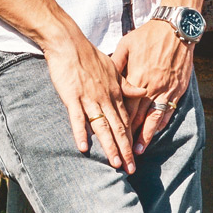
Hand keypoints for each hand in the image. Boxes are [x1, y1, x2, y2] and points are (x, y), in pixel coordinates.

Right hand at [45, 27, 137, 173]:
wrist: (69, 42)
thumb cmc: (89, 55)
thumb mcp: (112, 67)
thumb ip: (126, 84)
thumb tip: (143, 91)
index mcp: (114, 91)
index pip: (125, 119)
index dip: (131, 138)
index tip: (135, 154)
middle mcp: (105, 97)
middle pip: (117, 127)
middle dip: (124, 149)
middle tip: (130, 169)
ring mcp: (89, 98)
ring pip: (101, 126)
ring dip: (109, 146)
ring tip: (115, 164)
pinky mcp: (72, 97)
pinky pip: (77, 118)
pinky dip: (81, 133)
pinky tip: (84, 148)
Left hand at [111, 19, 193, 154]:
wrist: (175, 29)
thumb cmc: (148, 35)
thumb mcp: (127, 45)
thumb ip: (116, 64)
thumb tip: (105, 78)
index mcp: (137, 78)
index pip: (125, 108)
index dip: (118, 124)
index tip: (112, 137)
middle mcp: (151, 87)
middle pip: (138, 118)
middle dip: (130, 137)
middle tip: (123, 153)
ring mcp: (165, 90)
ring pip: (154, 119)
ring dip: (146, 136)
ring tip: (139, 151)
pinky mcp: (177, 89)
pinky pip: (168, 111)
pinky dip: (161, 124)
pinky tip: (155, 132)